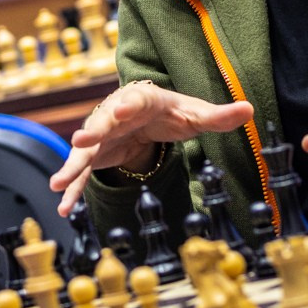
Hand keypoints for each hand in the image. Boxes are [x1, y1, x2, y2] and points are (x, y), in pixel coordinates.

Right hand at [47, 81, 252, 213]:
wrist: (143, 115)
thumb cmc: (171, 112)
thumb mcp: (195, 114)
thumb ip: (219, 116)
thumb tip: (249, 110)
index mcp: (142, 100)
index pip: (136, 100)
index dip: (128, 105)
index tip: (121, 109)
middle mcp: (116, 114)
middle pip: (103, 122)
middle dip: (92, 132)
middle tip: (80, 142)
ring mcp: (102, 136)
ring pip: (86, 151)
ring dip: (72, 166)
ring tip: (58, 184)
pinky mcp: (96, 155)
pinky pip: (83, 173)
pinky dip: (73, 188)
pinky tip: (62, 207)